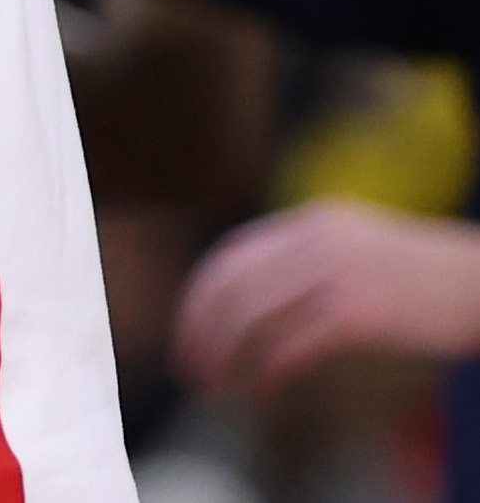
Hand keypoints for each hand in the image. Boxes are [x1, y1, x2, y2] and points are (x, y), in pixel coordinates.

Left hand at [174, 199, 479, 398]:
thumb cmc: (424, 277)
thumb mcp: (357, 246)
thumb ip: (307, 259)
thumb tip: (256, 297)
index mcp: (310, 222)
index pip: (231, 257)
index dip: (199, 299)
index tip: (186, 331)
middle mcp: (316, 241)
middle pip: (231, 287)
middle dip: (199, 330)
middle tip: (188, 366)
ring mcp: (337, 274)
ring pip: (253, 317)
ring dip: (224, 355)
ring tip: (215, 384)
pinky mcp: (360, 313)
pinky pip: (292, 344)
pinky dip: (266, 369)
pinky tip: (260, 389)